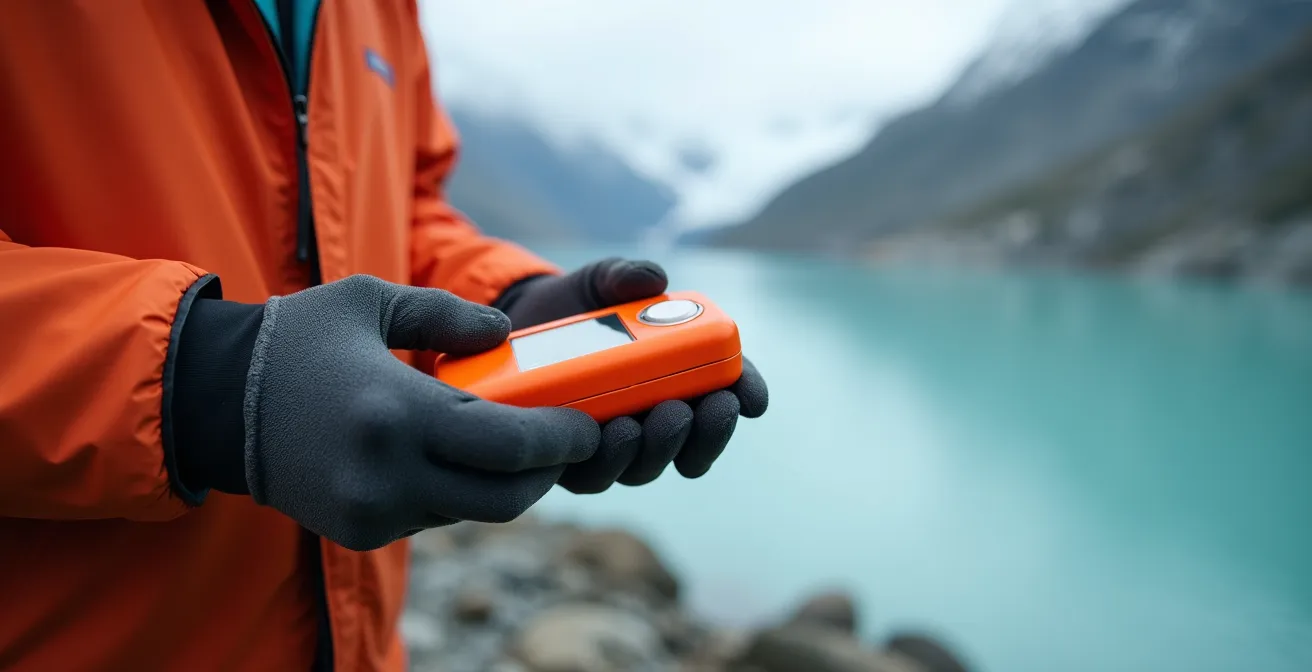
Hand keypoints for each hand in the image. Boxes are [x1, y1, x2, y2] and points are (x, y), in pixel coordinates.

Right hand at [180, 275, 600, 550]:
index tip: (587, 423)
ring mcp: (371, 511)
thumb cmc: (297, 340)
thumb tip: (503, 334)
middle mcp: (386, 475)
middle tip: (564, 442)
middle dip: (544, 474)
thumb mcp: (369, 300)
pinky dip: (455, 489)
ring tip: (513, 440)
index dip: (560, 440)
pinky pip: (433, 516)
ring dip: (500, 481)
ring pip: (470, 510)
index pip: (508, 445)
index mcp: (396, 414)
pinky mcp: (360, 531)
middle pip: (503, 498)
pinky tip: (453, 453)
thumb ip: (444, 313)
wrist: (216, 403)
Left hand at [495, 258, 767, 492]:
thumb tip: (652, 280)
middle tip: (695, 411)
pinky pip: (594, 475)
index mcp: (681, 375)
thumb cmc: (577, 303)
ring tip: (645, 423)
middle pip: (696, 444)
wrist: (518, 321)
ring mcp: (615, 444)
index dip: (746, 395)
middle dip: (705, 435)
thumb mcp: (603, 281)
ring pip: (647, 467)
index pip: (728, 392)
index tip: (750, 397)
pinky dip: (604, 461)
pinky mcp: (571, 459)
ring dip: (655, 450)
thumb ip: (627, 275)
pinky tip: (600, 436)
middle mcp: (655, 418)